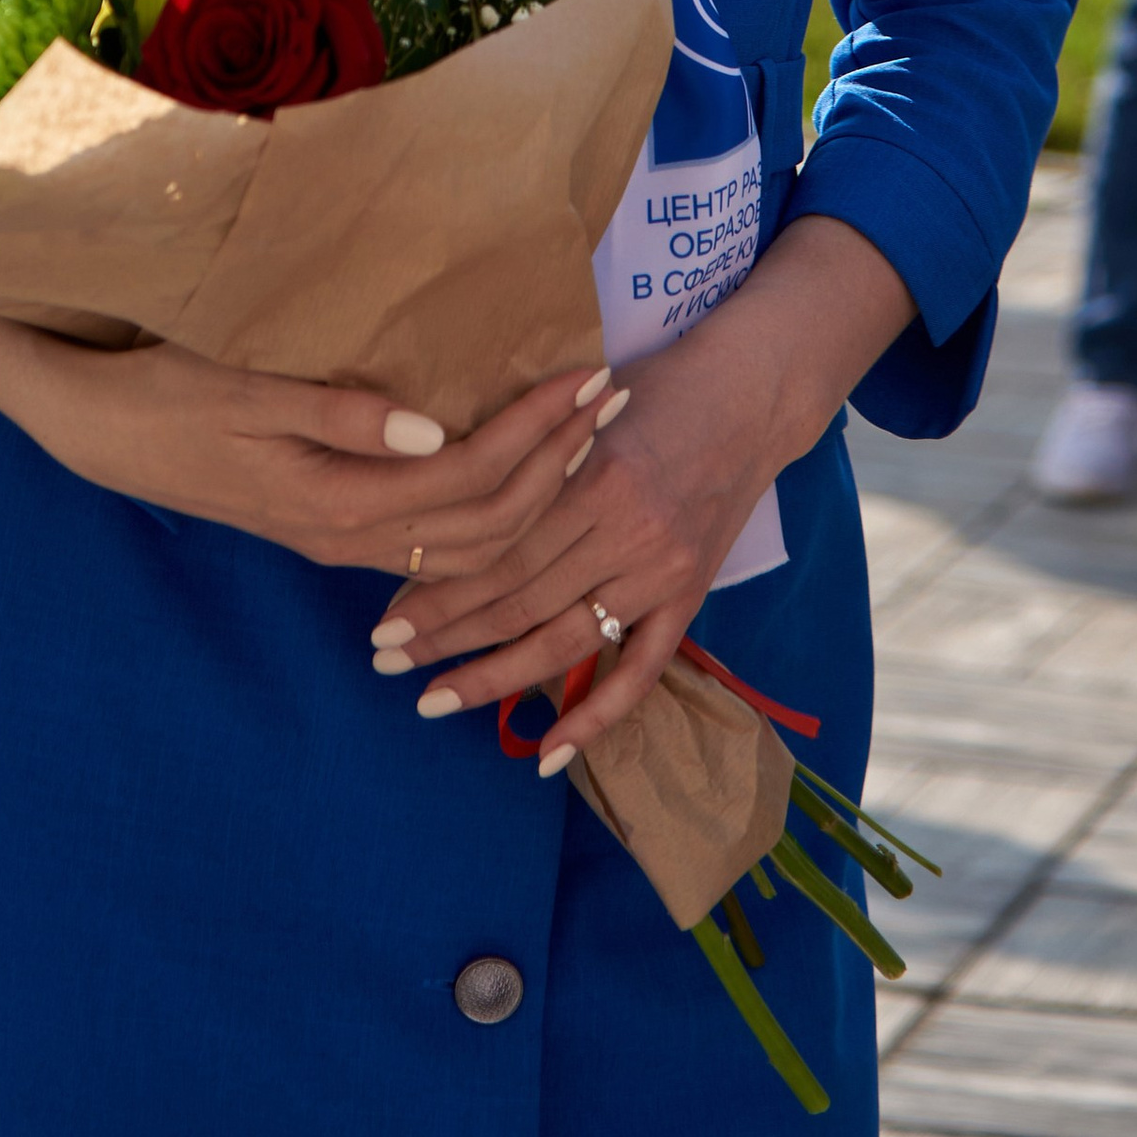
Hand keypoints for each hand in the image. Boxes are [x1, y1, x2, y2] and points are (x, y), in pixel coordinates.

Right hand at [0, 291, 615, 573]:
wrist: (92, 427)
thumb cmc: (166, 392)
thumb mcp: (246, 390)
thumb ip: (342, 413)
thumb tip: (437, 431)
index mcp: (338, 501)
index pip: (472, 478)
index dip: (540, 432)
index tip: (591, 379)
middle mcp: (348, 534)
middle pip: (486, 521)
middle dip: (559, 463)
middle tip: (613, 399)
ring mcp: (336, 538)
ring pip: (464, 542)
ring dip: (532, 490)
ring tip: (582, 434)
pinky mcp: (324, 525)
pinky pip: (429, 541)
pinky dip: (485, 514)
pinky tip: (509, 480)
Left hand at [374, 217, 914, 769]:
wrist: (752, 393)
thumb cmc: (658, 381)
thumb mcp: (583, 400)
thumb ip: (527, 453)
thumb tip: (441, 494)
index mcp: (594, 476)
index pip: (498, 553)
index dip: (437, 590)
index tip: (385, 614)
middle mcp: (627, 532)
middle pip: (519, 600)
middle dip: (444, 635)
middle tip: (383, 657)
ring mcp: (661, 571)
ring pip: (564, 641)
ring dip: (493, 678)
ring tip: (432, 699)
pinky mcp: (690, 595)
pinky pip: (640, 670)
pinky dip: (595, 717)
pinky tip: (547, 755)